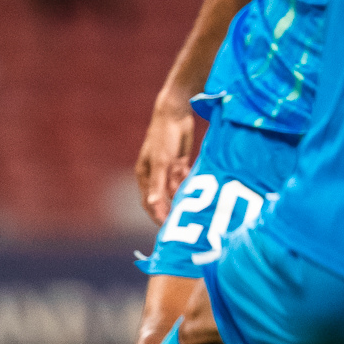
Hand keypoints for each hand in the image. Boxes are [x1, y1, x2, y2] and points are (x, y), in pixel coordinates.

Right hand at [134, 102, 197, 224]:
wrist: (175, 114)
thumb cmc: (163, 138)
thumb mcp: (161, 162)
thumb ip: (158, 184)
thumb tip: (153, 204)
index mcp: (144, 176)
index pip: (149, 203)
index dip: (157, 216)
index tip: (167, 229)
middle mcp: (155, 175)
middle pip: (163, 199)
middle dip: (171, 210)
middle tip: (184, 223)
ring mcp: (167, 169)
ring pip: (175, 190)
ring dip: (182, 198)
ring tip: (194, 210)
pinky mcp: (180, 163)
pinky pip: (184, 180)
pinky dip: (189, 185)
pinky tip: (199, 191)